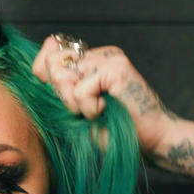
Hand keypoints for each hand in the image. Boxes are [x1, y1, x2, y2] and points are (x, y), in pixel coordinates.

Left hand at [31, 35, 178, 155]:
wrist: (150, 140)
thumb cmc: (113, 130)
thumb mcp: (74, 111)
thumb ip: (57, 89)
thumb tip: (43, 66)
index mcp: (88, 61)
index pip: (50, 53)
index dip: (45, 74)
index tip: (67, 97)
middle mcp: (98, 54)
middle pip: (52, 65)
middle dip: (62, 95)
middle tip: (86, 109)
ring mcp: (108, 57)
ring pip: (64, 77)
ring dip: (76, 105)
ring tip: (98, 111)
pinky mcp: (116, 67)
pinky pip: (80, 90)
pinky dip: (88, 109)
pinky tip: (105, 111)